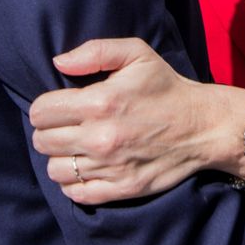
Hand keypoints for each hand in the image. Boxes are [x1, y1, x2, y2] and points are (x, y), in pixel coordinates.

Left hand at [29, 38, 244, 204]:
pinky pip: (75, 193)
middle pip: (43, 142)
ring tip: (77, 148)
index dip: (45, 108)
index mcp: (100, 102)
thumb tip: (58, 62)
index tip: (59, 107)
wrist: (203, 125)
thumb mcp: (136, 53)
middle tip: (68, 126)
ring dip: (61, 158)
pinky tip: (87, 167)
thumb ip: (95, 51)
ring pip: (55, 169)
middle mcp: (101, 137)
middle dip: (50, 131)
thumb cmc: (166, 87)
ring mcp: (110, 167)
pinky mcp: (121, 189)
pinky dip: (74, 182)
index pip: (41, 112)